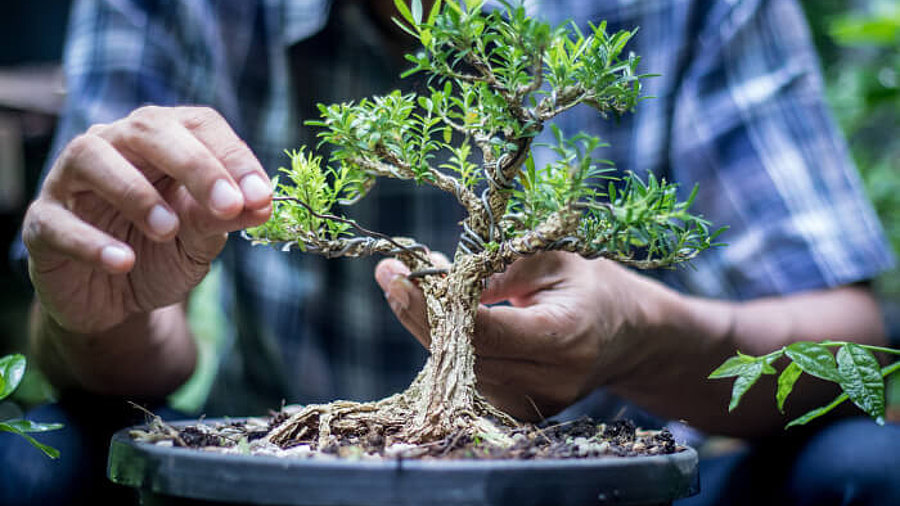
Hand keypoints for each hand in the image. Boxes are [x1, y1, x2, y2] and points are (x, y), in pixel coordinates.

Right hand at [23, 106, 271, 332]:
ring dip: (136, 193)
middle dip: (195, 166)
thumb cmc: (160, 253)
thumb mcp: (200, 239)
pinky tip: (122, 261)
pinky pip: (59, 221)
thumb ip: (223, 219)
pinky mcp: (43, 222)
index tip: (261, 196)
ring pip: (92, 158)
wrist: (114, 300)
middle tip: (228, 205)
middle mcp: (114, 145)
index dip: (233, 156)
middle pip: (149, 130)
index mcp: (162, 140)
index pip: (199, 125)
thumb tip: (261, 204)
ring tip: (168, 230)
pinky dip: (91, 241)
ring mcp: (71, 180)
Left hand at [375, 252, 671, 420]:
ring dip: (431, 329)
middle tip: (394, 274)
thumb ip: (497, 270)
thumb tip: (438, 279)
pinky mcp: (521, 414)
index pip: (484, 330)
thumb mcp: (552, 261)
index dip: (434, 305)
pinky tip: (448, 319)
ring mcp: (534, 404)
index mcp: (565, 336)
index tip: (396, 273)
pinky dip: (451, 348)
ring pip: (458, 370)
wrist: (630, 336)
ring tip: (422, 288)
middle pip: (462, 354)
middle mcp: (550, 380)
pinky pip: (469, 380)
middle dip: (421, 313)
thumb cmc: (591, 288)